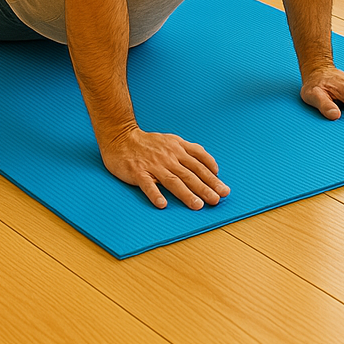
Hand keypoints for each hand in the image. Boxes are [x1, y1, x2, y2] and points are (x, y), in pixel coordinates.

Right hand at [100, 126, 230, 209]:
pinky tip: (162, 204)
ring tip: (198, 205)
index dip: (212, 175)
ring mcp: (153, 165)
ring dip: (186, 194)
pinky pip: (147, 184)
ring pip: (173, 180)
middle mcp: (168, 156)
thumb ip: (190, 150)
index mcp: (177, 148)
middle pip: (189, 174)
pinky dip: (155, 194)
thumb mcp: (172, 140)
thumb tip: (209, 162)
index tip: (223, 187)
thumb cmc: (148, 142)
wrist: (120, 137)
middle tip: (217, 199)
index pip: (199, 162)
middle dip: (205, 187)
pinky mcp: (138, 172)